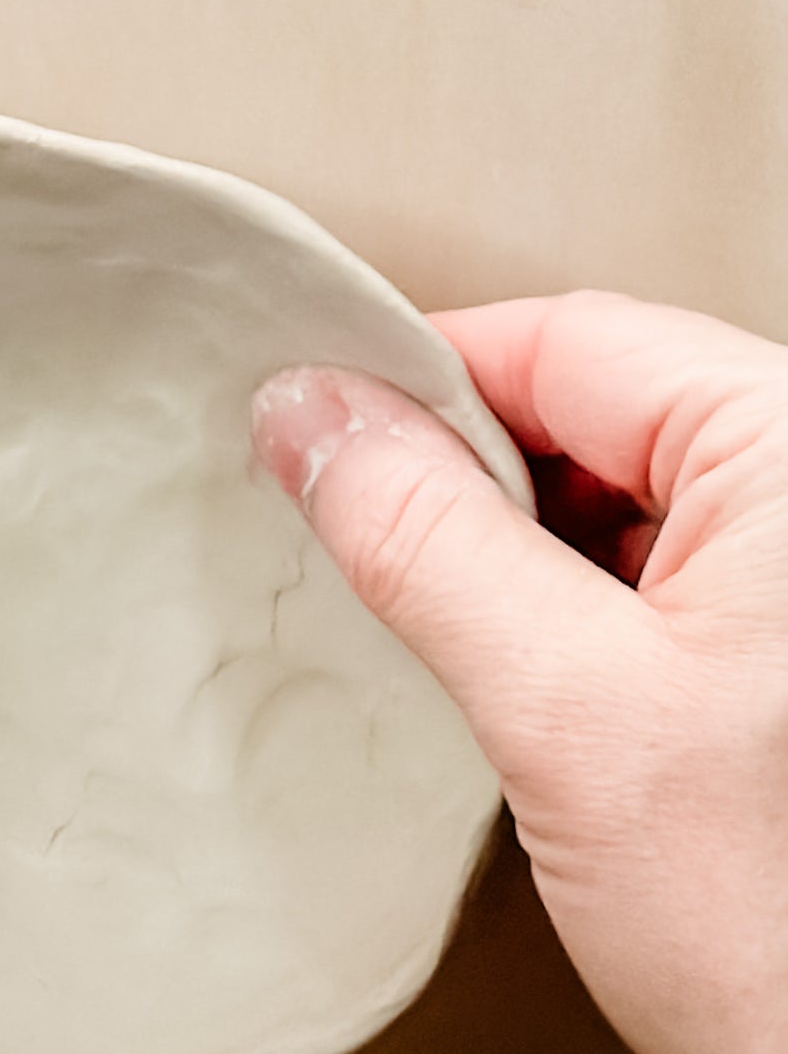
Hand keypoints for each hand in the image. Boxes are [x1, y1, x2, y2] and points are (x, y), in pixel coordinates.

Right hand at [252, 290, 787, 1053]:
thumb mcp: (568, 711)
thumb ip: (427, 539)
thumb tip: (311, 420)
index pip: (568, 343)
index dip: (421, 378)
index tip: (312, 426)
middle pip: (590, 409)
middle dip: (458, 472)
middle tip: (357, 541)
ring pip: (608, 493)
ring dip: (501, 542)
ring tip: (438, 619)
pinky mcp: (776, 650)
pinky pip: (640, 571)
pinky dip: (553, 599)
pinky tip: (508, 660)